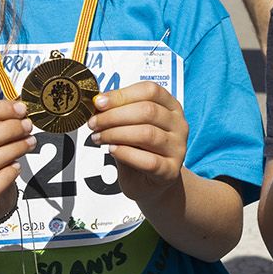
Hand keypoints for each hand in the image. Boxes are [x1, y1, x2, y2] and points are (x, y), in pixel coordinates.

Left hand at [88, 82, 188, 205]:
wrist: (150, 183)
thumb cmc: (139, 150)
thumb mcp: (131, 126)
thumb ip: (120, 113)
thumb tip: (99, 102)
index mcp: (171, 107)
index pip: (150, 90)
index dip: (122, 94)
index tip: (99, 102)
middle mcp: (179, 125)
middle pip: (148, 111)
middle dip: (114, 116)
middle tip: (94, 123)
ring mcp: (178, 148)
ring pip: (147, 134)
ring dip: (116, 134)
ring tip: (98, 137)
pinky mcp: (171, 170)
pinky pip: (148, 160)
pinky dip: (126, 153)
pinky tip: (112, 151)